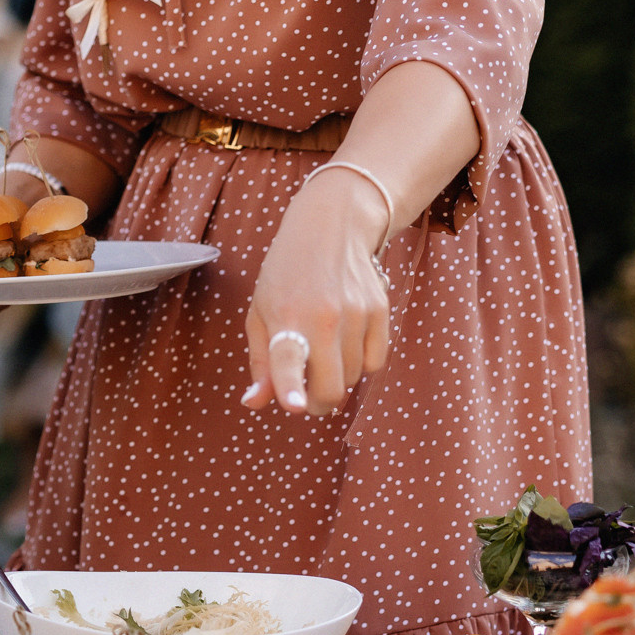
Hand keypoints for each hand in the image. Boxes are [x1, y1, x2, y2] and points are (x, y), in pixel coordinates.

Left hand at [241, 168, 391, 417]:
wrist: (329, 229)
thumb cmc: (285, 277)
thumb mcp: (260, 314)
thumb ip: (260, 363)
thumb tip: (253, 403)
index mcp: (286, 318)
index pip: (289, 359)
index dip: (290, 387)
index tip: (295, 406)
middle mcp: (323, 318)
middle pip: (330, 387)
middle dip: (318, 404)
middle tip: (307, 399)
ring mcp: (357, 315)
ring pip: (352, 378)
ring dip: (337, 379)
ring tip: (323, 356)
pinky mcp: (381, 311)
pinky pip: (375, 362)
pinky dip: (361, 365)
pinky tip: (346, 346)